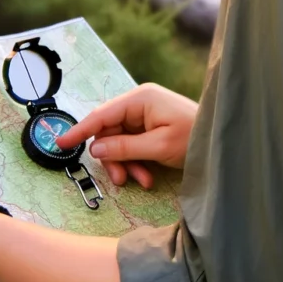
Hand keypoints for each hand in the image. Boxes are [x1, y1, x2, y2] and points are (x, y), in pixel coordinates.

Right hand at [55, 83, 197, 189]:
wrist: (221, 140)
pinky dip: (137, 163)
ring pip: (120, 143)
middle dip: (114, 158)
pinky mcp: (151, 128)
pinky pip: (133, 146)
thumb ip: (124, 147)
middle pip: (109, 133)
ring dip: (127, 164)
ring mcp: (145, 116)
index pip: (101, 116)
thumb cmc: (195, 138)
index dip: (79, 131)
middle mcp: (139, 104)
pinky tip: (148, 177)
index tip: (61, 144)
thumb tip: (95, 149)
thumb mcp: (158, 146)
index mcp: (140, 99)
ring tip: (142, 181)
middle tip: (121, 180)